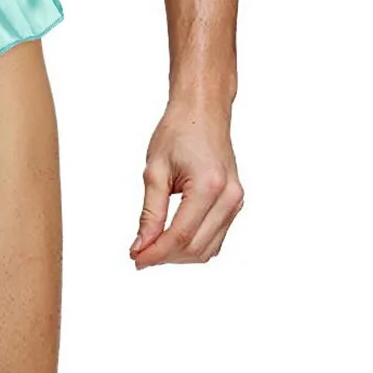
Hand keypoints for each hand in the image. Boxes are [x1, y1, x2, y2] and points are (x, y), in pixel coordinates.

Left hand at [130, 96, 243, 268]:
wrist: (202, 113)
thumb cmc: (178, 132)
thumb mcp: (155, 170)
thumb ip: (150, 212)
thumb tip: (141, 245)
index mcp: (209, 186)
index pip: (181, 235)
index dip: (156, 253)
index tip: (135, 259)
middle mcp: (229, 198)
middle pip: (197, 248)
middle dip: (165, 257)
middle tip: (139, 255)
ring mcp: (236, 203)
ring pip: (209, 249)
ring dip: (179, 255)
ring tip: (152, 248)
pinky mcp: (235, 204)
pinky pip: (216, 237)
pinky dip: (194, 245)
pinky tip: (171, 240)